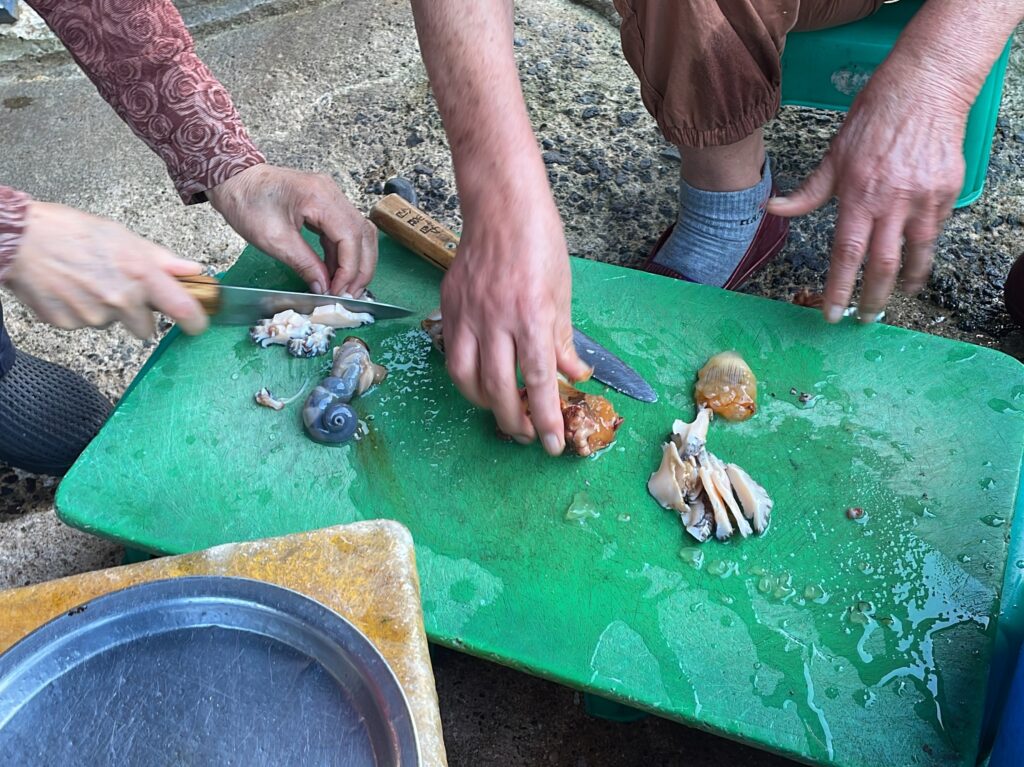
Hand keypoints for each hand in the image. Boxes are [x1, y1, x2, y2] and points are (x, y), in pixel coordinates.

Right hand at [5, 202, 206, 336]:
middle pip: (146, 328)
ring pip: (112, 324)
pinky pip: (84, 325)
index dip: (195, 321)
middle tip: (118, 288)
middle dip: (137, 314)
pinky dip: (80, 311)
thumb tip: (192, 270)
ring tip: (87, 282)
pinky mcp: (68, 324)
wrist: (19, 239)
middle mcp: (120, 299)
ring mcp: (92, 315)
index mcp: (139, 274)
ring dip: (106, 310)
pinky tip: (68, 289)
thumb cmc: (71, 231)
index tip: (197, 324)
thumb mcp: (122, 236)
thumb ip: (160, 259)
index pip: (182, 309)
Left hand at [207, 164, 377, 295]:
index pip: (350, 236)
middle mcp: (332, 193)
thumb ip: (304, 264)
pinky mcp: (326, 205)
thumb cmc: (246, 202)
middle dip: (361, 268)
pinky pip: (344, 232)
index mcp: (320, 197)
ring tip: (344, 286)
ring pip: (359, 234)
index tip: (339, 291)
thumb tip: (324, 287)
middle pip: (364, 234)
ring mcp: (331, 197)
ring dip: (356, 262)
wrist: (233, 180)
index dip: (349, 269)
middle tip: (350, 294)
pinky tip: (334, 272)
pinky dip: (343, 255)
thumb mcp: (273, 240)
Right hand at [442, 193, 589, 454]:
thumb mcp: (562, 293)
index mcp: (532, 315)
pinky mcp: (448, 307)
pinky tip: (480, 381)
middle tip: (526, 434)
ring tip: (501, 411)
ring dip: (484, 403)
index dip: (547, 418)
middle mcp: (496, 320)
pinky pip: (452, 354)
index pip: (541, 380)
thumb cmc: (539, 244)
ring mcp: (467, 314)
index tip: (553, 444)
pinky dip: (466, 377)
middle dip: (513, 421)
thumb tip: (573, 375)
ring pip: (466, 378)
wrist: (500, 207)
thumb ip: (563, 340)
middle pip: (499, 389)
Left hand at [768, 63, 968, 322]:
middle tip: (865, 318)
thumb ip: (807, 193)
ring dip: (907, 283)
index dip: (839, 289)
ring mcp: (924, 199)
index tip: (833, 315)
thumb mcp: (833, 156)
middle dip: (873, 299)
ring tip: (897, 298)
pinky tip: (916, 259)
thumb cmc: (873, 119)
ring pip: (917, 256)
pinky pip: (936, 231)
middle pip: (883, 266)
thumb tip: (771, 209)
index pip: (845, 255)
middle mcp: (892, 203)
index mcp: (858, 196)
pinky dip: (925, 250)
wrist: (924, 88)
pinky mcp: (947, 192)